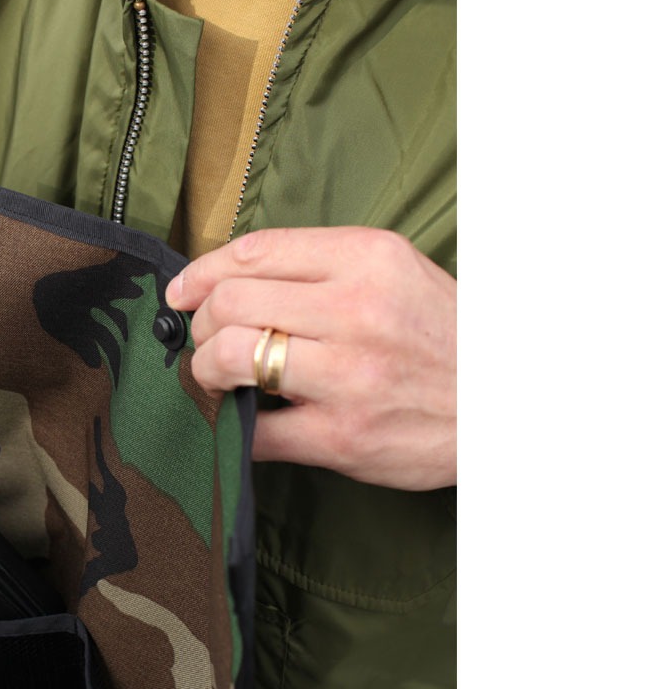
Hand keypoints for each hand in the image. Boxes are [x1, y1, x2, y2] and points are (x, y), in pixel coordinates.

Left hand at [166, 226, 455, 490]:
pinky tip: (236, 421)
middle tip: (206, 342)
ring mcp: (349, 375)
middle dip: (201, 326)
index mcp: (367, 259)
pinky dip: (230, 426)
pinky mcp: (343, 436)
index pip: (254, 252)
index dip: (201, 273)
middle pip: (231, 303)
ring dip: (205, 370)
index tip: (181, 293)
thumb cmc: (444, 338)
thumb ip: (321, 270)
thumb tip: (228, 283)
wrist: (509, 405)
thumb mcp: (395, 274)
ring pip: (232, 356)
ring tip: (217, 378)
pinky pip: (254, 430)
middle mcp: (356, 310)